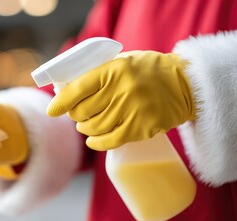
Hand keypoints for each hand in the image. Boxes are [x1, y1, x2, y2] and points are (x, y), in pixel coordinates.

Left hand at [46, 51, 194, 149]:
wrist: (184, 84)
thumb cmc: (147, 71)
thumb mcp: (121, 62)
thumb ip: (98, 74)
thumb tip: (66, 91)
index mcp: (114, 70)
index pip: (78, 89)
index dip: (61, 102)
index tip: (52, 110)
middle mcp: (122, 90)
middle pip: (83, 111)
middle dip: (74, 115)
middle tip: (76, 115)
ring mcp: (132, 110)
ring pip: (94, 127)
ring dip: (85, 129)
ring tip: (86, 125)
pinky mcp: (141, 128)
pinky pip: (110, 141)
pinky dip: (97, 143)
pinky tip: (92, 141)